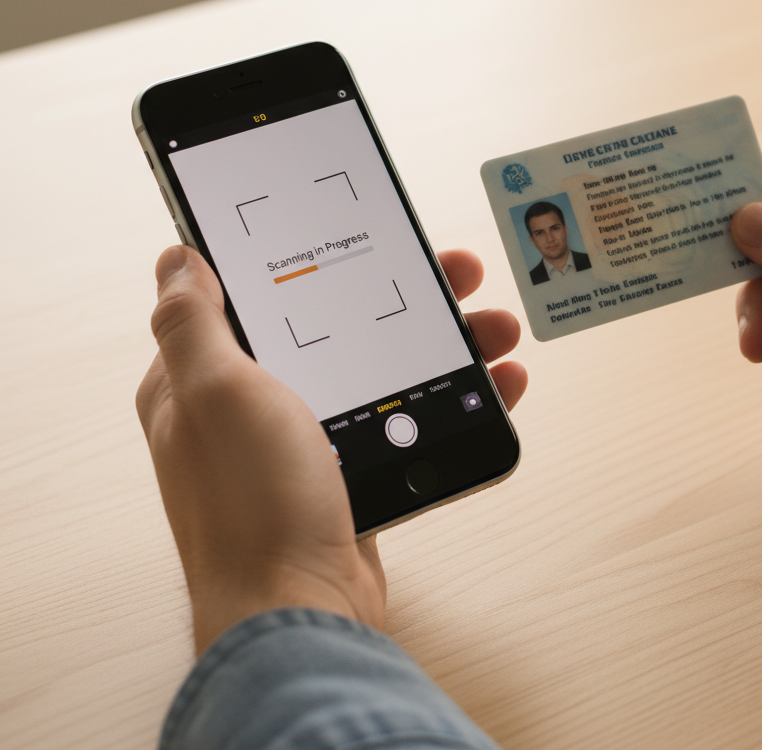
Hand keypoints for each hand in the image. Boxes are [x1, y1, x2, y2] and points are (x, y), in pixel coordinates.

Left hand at [137, 246, 527, 654]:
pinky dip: (450, 397)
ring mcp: (303, 442)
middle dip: (405, 297)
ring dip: (444, 343)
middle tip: (458, 273)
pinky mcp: (348, 473)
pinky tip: (495, 382)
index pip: (256, 294)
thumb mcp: (216, 393)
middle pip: (337, 325)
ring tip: (495, 328)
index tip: (367, 234)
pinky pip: (405, 418)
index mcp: (203, 381)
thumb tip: (177, 260)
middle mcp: (250, 408)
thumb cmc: (252, 504)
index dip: (311, 259)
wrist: (301, 615)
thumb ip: (192, 322)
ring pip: (380, 367)